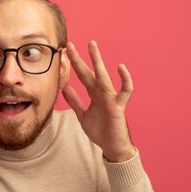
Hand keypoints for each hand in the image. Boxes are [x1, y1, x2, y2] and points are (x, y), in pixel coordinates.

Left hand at [63, 41, 136, 161]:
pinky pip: (124, 91)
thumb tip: (65, 88)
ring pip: (104, 76)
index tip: (65, 51)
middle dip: (81, 59)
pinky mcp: (118, 106)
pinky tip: (121, 68)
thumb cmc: (100, 131)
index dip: (74, 64)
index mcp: (94, 94)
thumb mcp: (82, 115)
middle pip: (90, 72)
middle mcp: (102, 92)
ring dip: (97, 62)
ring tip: (92, 47)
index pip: (82, 75)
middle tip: (71, 45)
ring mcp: (111, 98)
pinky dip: (125, 80)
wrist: (111, 146)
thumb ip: (75, 101)